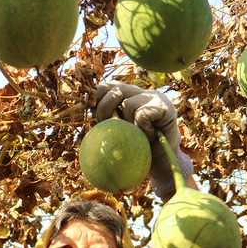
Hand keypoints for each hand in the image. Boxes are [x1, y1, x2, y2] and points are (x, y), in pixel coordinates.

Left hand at [94, 81, 193, 197]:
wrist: (162, 162)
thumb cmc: (136, 149)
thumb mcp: (116, 132)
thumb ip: (104, 118)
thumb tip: (81, 105)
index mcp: (129, 95)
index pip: (108, 86)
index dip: (96, 95)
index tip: (87, 109)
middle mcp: (142, 92)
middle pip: (116, 89)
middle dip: (103, 109)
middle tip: (104, 125)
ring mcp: (155, 98)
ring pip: (127, 103)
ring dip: (127, 124)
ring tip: (136, 134)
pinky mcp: (165, 107)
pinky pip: (142, 114)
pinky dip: (142, 129)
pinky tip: (149, 136)